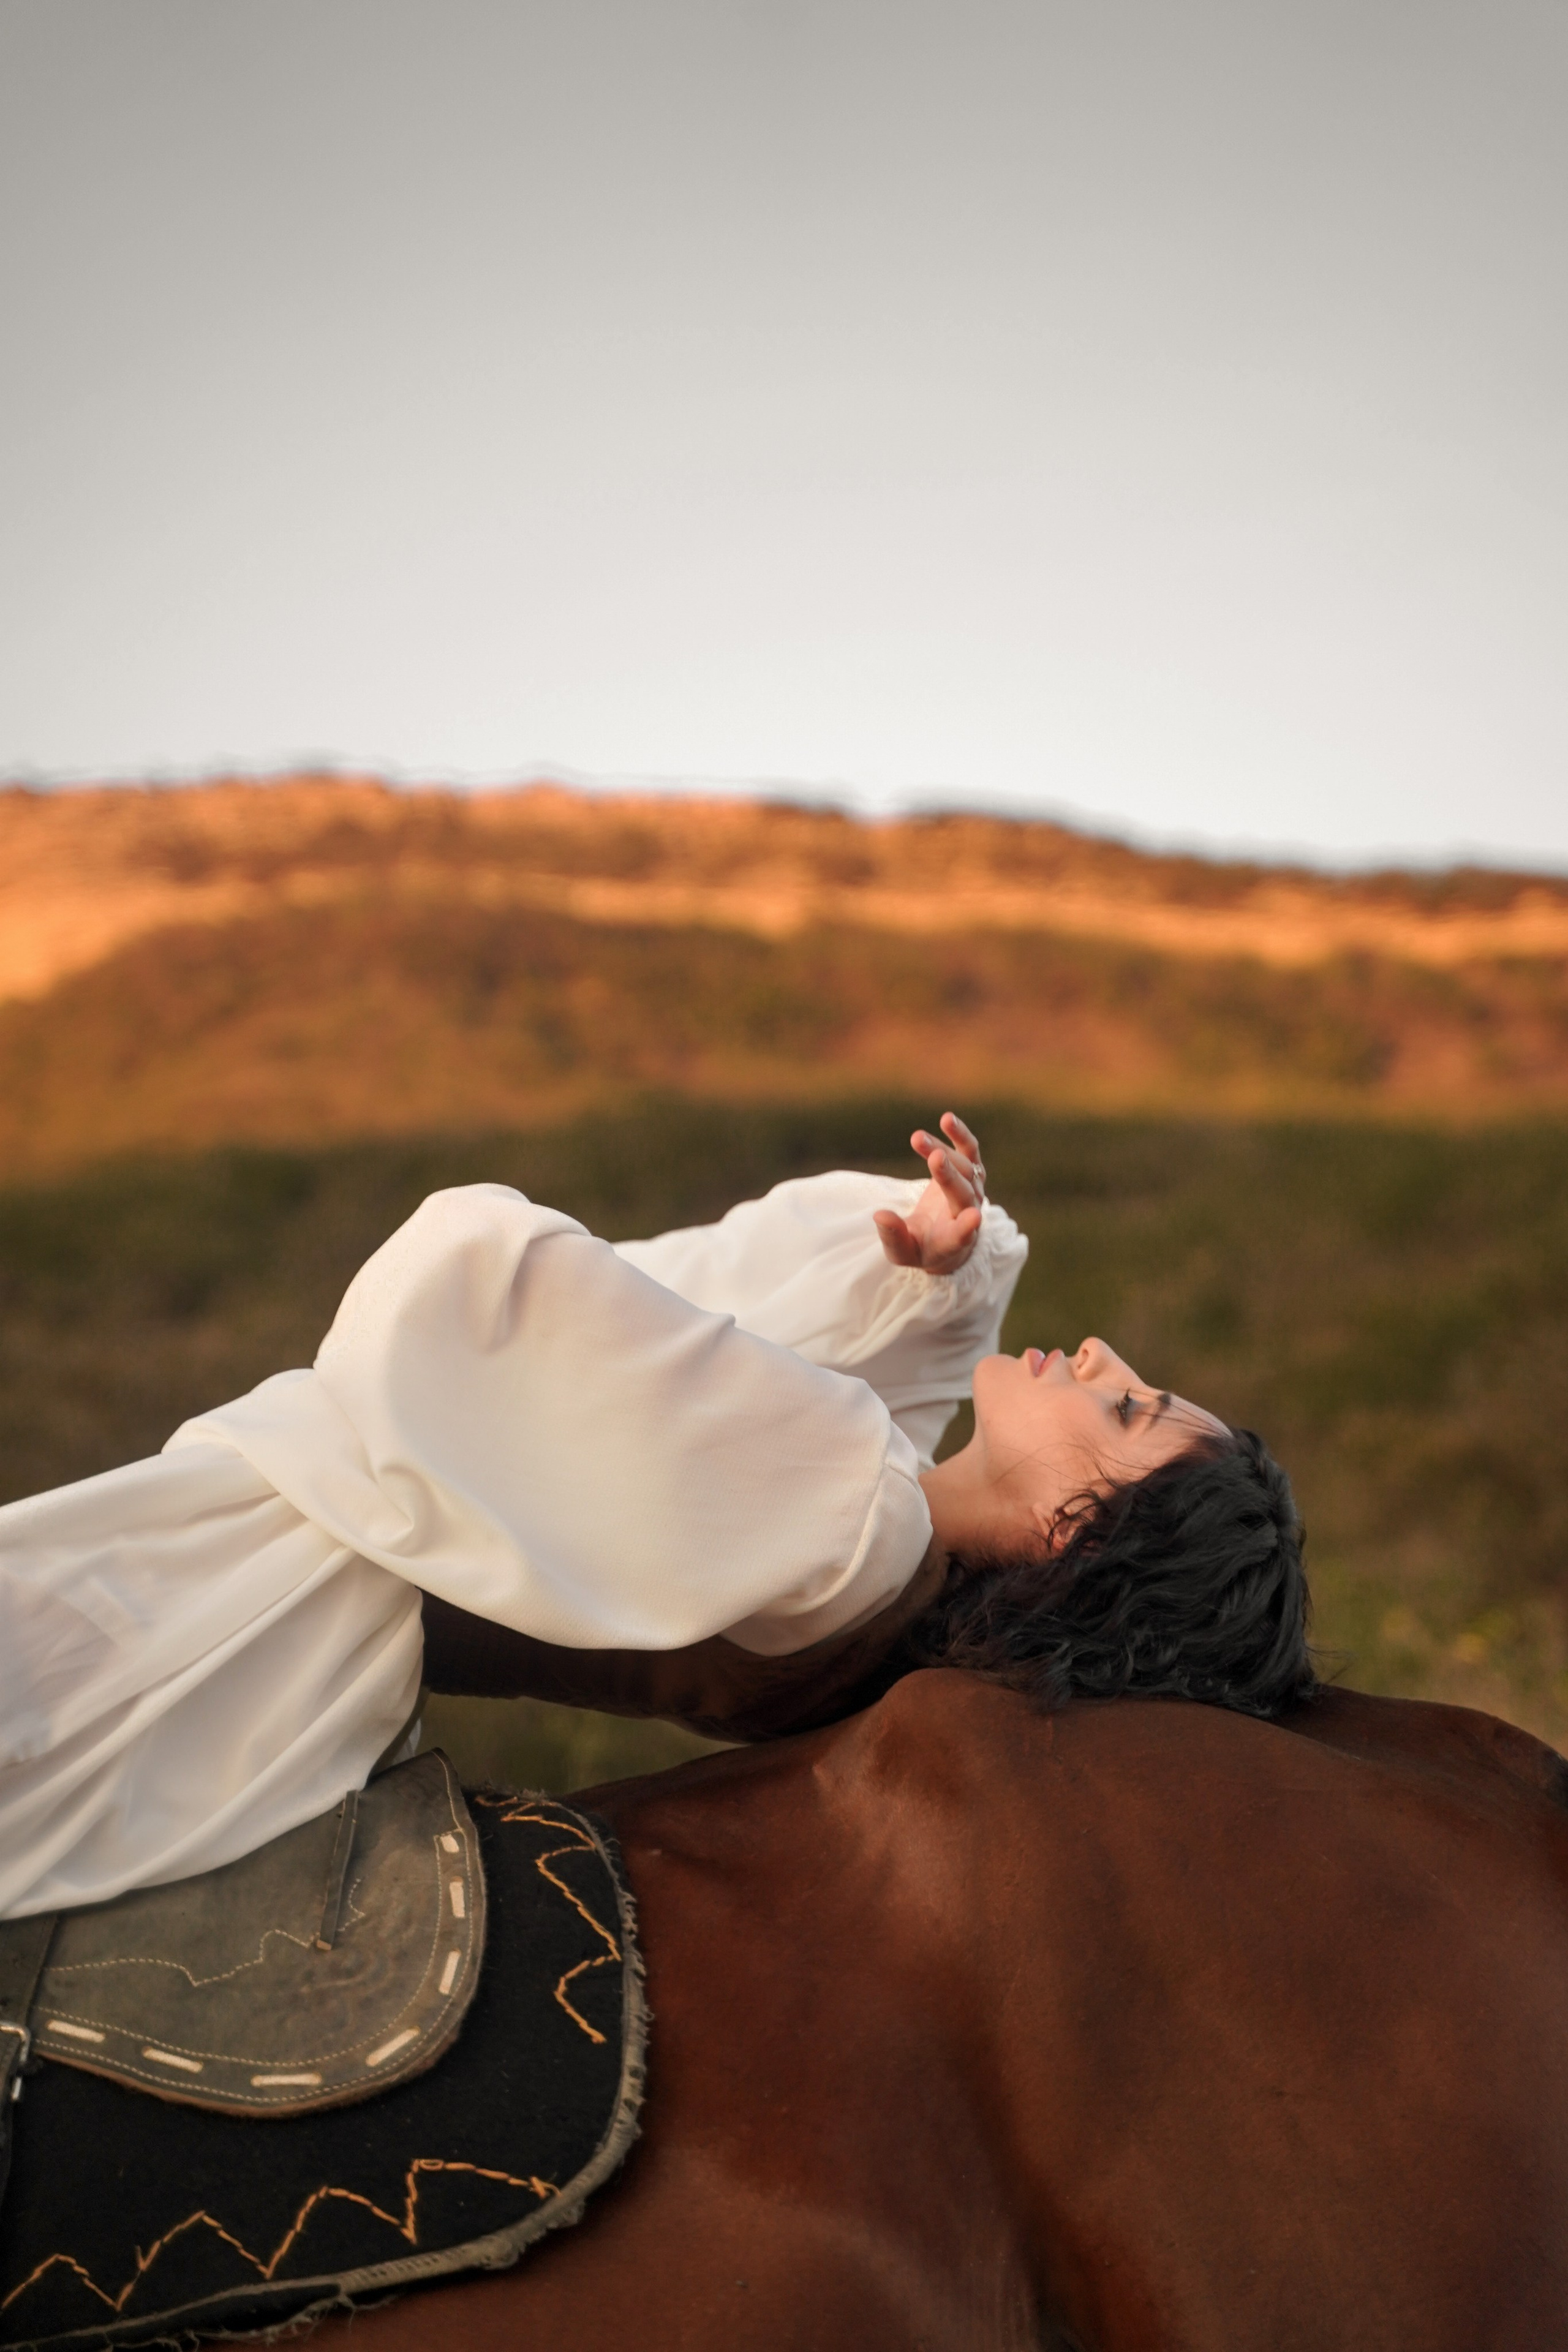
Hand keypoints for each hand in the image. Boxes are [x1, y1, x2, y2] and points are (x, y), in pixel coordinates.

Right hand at [873, 1112, 987, 1275]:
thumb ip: (893, 1236)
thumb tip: (879, 1215)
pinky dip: (960, 1135)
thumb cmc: (919, 1247)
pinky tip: (946, 1119)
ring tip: (916, 1137)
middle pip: (963, 1193)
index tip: (973, 1219)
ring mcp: (972, 1191)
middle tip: (933, 1157)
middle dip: (949, 1175)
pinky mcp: (969, 1172)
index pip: (962, 1235)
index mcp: (951, 1240)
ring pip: (964, 1168)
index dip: (967, 1227)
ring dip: (943, 1151)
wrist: (942, 1235)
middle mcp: (967, 1213)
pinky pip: (969, 1151)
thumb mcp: (901, 1251)